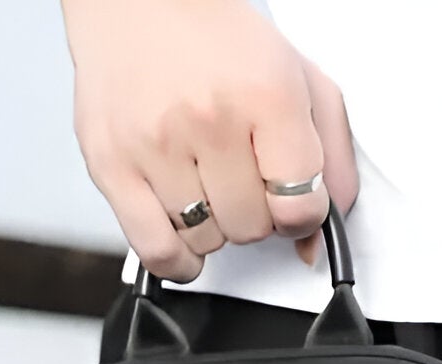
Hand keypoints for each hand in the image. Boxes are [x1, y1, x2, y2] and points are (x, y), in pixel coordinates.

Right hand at [62, 0, 357, 281]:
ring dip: (213, 226)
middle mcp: (209, 120)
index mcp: (265, 94)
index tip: (290, 200)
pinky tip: (184, 238)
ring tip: (205, 184)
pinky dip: (177, 259)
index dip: (301, 213)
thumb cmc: (215, 41)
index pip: (299, 204)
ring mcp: (156, 146)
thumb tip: (316, 238)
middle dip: (255, 214)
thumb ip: (329, 157)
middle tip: (242, 180)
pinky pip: (156, 252)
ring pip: (207, 242)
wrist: (140, 2)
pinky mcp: (112, 166)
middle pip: (252, 228)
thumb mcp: (297, 79)